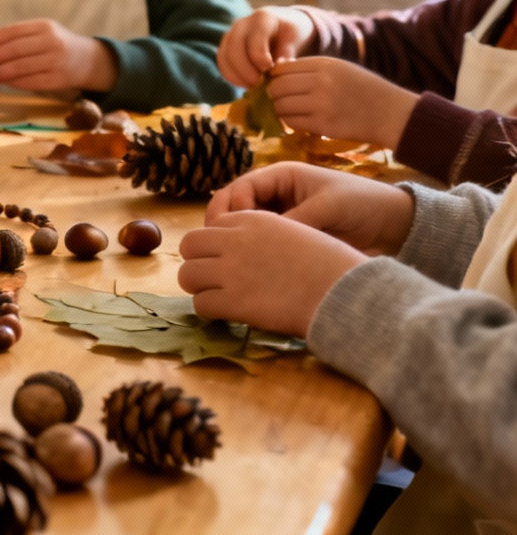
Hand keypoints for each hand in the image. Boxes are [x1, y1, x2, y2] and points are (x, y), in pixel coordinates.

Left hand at [0, 19, 116, 92]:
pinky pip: (30, 82)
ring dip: (1, 72)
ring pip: (21, 68)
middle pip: (15, 50)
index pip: (13, 31)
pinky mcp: (58, 79)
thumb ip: (17, 37)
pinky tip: (4, 82)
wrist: (84, 60)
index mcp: (44, 26)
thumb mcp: (40, 32)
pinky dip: (14, 83)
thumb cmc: (54, 44)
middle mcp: (52, 42)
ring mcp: (56, 61)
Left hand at [177, 210, 366, 336]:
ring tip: (220, 298)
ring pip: (187, 275)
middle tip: (214, 280)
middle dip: (198, 262)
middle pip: (189, 245)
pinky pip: (200, 305)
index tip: (227, 261)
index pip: (211, 227)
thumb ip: (265, 236)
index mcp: (253, 220)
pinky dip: (210, 311)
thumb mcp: (297, 233)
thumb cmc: (334, 266)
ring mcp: (230, 270)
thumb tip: (248, 252)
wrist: (347, 293)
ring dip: (200, 288)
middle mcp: (235, 240)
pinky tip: (227, 314)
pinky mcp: (232, 301)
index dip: (215, 246)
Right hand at [209, 161, 415, 255]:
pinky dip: (251, 253)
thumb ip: (295, 219)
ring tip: (232, 261)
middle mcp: (273, 195)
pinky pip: (260, 244)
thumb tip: (262, 239)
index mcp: (280, 176)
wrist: (394, 225)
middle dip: (223, 225)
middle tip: (221, 248)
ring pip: (242, 228)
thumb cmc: (362, 203)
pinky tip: (250, 268)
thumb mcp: (327, 206)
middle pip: (232, 207)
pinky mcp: (286, 239)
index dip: (231, 208)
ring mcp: (278, 217)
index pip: (239, 189)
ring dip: (234, 241)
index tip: (234, 230)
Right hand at [219, 7, 315, 87]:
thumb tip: (279, 66)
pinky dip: (231, 77)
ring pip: (224, 57)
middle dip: (245, 70)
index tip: (270, 71)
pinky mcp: (225, 47)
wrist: (281, 26)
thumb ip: (287, 52)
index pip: (254, 41)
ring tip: (253, 87)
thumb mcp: (295, 38)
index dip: (260, 60)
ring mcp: (230, 35)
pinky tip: (246, 84)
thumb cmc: (290, 32)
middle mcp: (241, 24)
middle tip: (259, 84)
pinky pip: (222, 64)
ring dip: (236, 76)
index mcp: (262, 18)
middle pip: (234, 48)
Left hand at [269, 57, 417, 147]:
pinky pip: (291, 122)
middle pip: (277, 87)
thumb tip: (274, 75)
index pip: (281, 68)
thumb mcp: (339, 69)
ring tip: (292, 112)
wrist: (391, 113)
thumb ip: (310, 70)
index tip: (278, 86)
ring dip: (280, 111)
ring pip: (280, 106)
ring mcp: (321, 103)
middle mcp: (321, 81)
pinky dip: (290, 123)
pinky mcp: (323, 124)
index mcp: (324, 64)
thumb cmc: (364, 90)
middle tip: (281, 101)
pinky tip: (300, 121)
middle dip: (274, 96)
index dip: (275, 78)